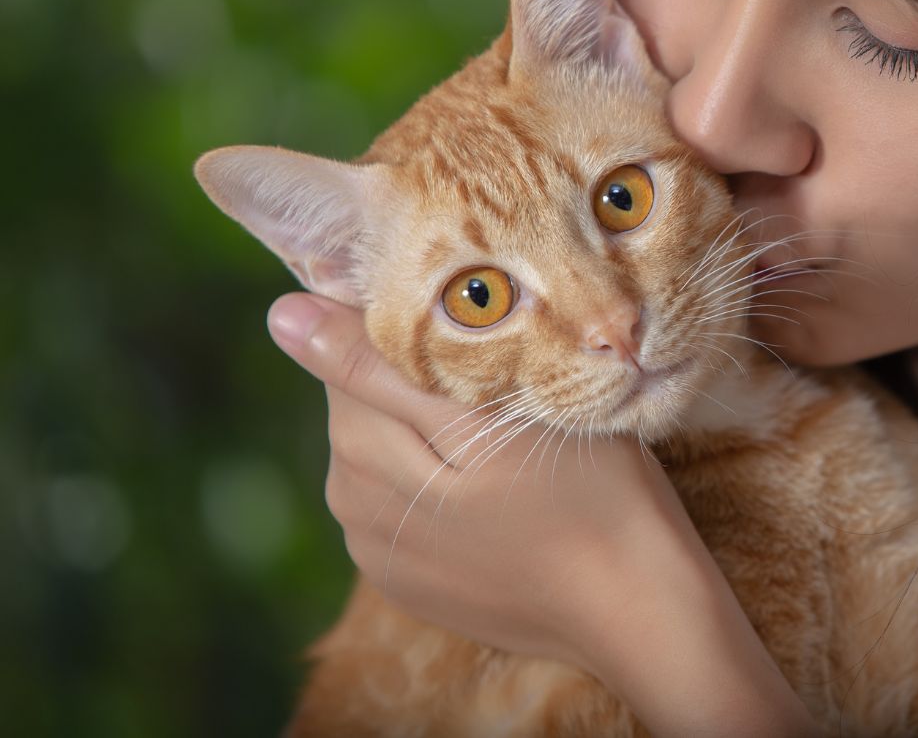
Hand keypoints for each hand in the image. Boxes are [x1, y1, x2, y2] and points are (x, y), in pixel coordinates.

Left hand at [266, 291, 820, 736]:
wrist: (634, 607)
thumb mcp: (488, 411)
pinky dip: (440, 480)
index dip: (406, 323)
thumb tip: (280, 315)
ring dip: (428, 430)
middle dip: (417, 379)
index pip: (349, 351)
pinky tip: (496, 486)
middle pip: (362, 405)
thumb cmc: (585, 492)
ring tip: (503, 430)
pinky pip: (405, 504)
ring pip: (384, 453)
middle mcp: (352, 503)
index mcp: (363, 450)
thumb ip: (378, 365)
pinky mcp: (411, 581)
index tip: (472, 317)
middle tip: (504, 374)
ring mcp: (379, 551)